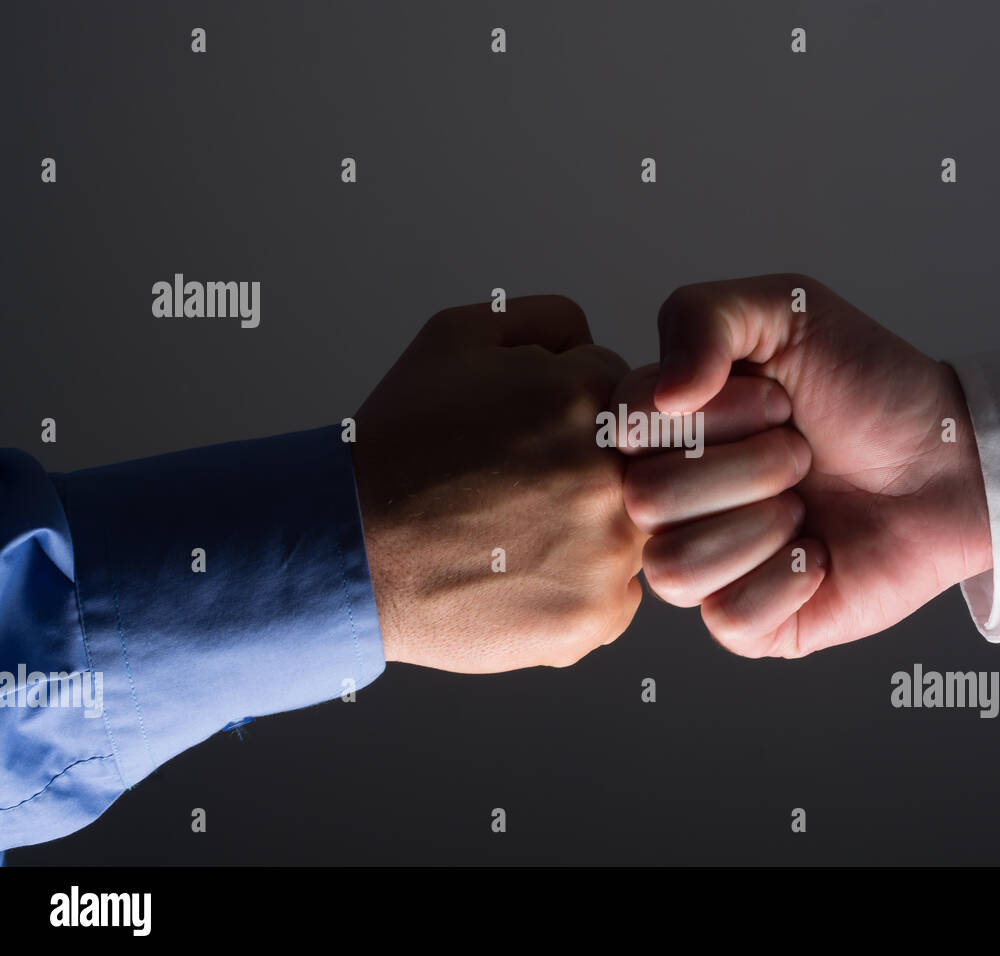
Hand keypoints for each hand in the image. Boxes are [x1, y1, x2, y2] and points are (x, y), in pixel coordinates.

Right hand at [351, 295, 644, 672]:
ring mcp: (610, 552)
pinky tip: (518, 576)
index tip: (528, 441)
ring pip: (630, 535)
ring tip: (512, 535)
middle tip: (523, 491)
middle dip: (590, 475)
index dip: (576, 419)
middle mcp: (614, 475)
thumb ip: (551, 321)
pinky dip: (576, 589)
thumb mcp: (459, 336)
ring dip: (589, 534)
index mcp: (592, 399)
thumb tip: (603, 346)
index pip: (630, 401)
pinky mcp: (597, 615)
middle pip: (638, 470)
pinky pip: (616, 596)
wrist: (348, 544)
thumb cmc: (401, 440)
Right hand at [617, 274, 991, 658]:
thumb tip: (665, 395)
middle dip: (750, 466)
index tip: (776, 399)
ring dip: (763, 525)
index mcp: (662, 429)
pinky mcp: (747, 623)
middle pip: (646, 500)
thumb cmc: (869, 384)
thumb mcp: (787, 309)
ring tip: (806, 503)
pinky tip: (819, 553)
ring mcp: (705, 565)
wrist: (951, 459)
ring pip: (674, 569)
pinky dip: (788, 579)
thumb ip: (701, 315)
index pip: (623, 429)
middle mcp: (669, 499)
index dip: (710, 415)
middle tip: (802, 452)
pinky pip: (728, 617)